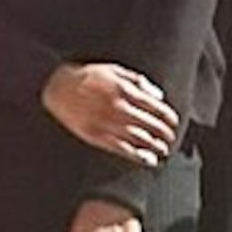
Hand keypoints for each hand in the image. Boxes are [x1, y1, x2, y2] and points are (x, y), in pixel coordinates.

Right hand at [43, 61, 178, 166]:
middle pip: (150, 125)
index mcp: (124, 90)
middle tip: (171, 138)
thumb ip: (138, 81)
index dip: (169, 117)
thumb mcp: (114, 70)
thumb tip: (159, 96)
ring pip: (139, 139)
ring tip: (163, 150)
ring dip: (155, 147)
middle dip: (165, 133)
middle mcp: (118, 108)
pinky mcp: (96, 136)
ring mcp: (107, 123)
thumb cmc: (88, 77)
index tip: (174, 122)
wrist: (57, 87)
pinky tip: (148, 160)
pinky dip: (138, 156)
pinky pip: (122, 149)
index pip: (156, 107)